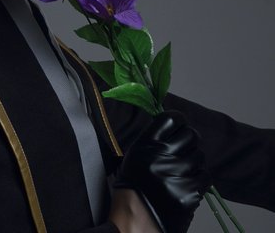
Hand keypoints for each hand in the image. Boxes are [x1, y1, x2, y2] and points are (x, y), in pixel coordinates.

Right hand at [112, 110, 210, 232]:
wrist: (137, 220)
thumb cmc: (135, 186)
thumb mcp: (137, 154)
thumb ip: (155, 139)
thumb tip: (177, 127)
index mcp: (146, 145)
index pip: (171, 119)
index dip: (180, 120)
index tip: (181, 126)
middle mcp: (161, 157)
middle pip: (190, 135)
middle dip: (190, 140)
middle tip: (185, 149)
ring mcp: (177, 175)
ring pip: (200, 156)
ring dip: (194, 162)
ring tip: (184, 170)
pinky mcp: (189, 193)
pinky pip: (205, 177)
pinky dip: (199, 179)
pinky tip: (188, 183)